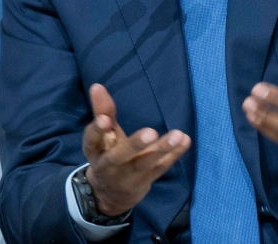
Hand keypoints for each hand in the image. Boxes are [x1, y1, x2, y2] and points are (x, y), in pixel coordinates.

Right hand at [82, 83, 191, 216]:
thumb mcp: (102, 134)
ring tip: (177, 134)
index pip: (92, 141)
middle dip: (135, 145)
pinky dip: (174, 154)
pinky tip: (185, 140)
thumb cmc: (107, 153)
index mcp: (95, 151)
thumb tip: (97, 85)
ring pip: (144, 164)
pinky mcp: (146, 180)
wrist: (111, 193)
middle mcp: (109, 167)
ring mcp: (128, 176)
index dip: (97, 131)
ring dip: (161, 149)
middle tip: (150, 132)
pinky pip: (161, 167)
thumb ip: (102, 111)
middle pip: (119, 157)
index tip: (105, 120)